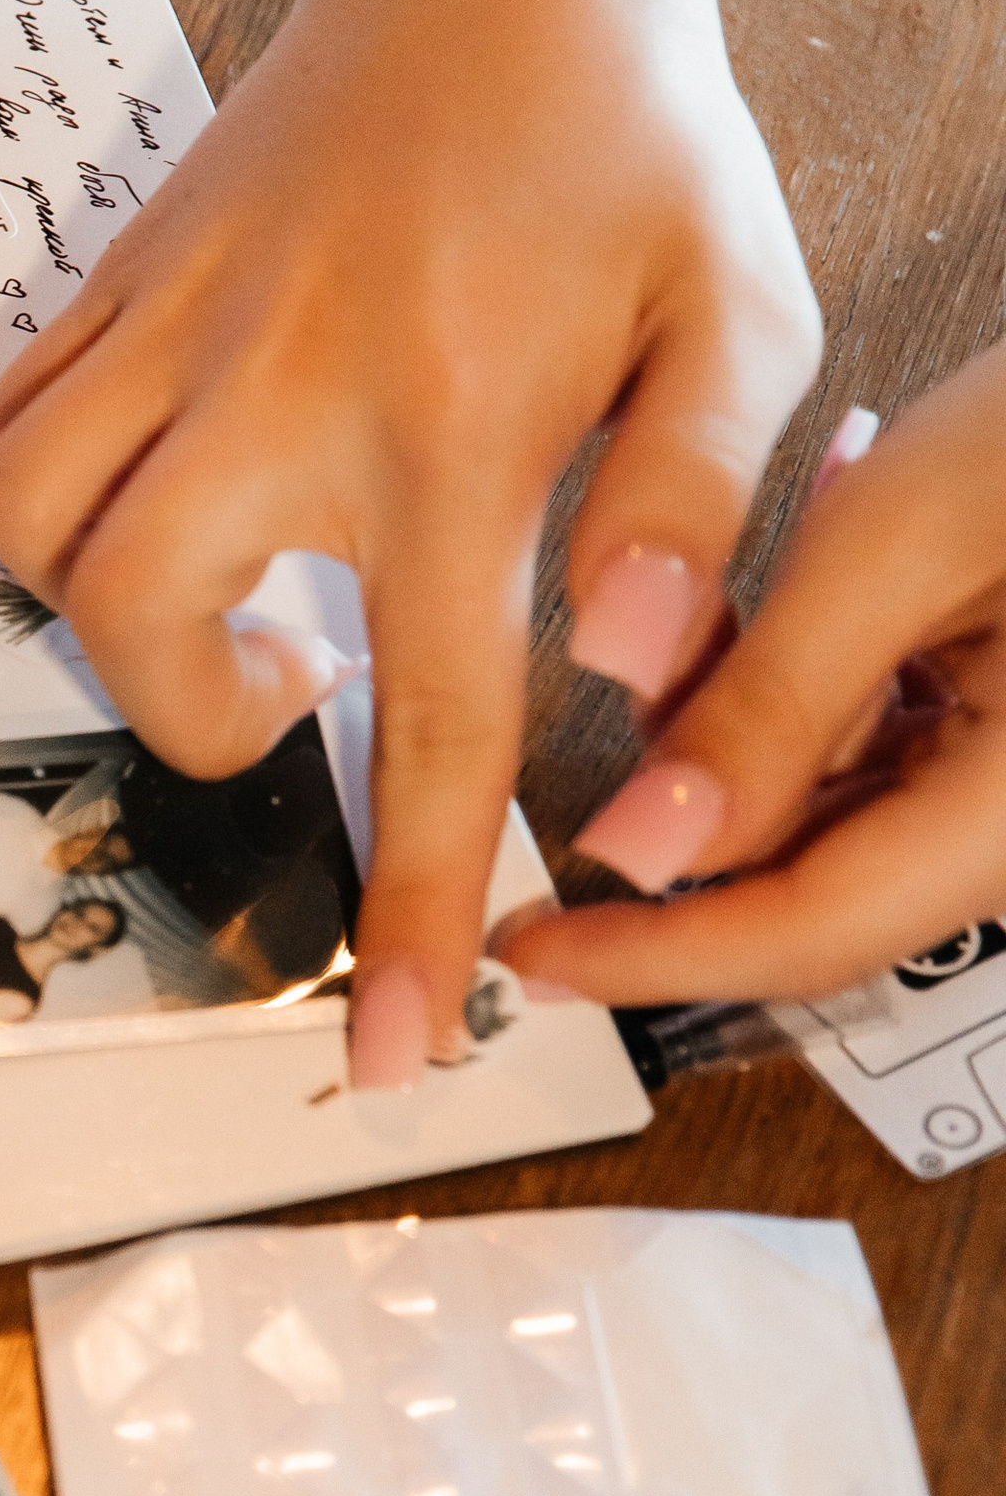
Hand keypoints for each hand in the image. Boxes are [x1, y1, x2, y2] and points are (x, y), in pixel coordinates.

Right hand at [0, 0, 818, 1080]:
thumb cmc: (627, 144)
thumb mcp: (741, 313)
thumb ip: (704, 501)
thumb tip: (624, 669)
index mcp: (455, 423)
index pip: (423, 721)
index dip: (403, 907)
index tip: (385, 1048)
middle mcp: (283, 382)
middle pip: (135, 624)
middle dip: (193, 711)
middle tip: (287, 673)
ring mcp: (176, 323)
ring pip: (24, 523)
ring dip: (91, 601)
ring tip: (203, 580)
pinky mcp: (114, 275)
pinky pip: (1, 422)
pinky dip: (35, 493)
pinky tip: (149, 486)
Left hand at [497, 351, 1005, 1005]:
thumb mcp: (901, 540)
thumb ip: (768, 704)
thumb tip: (643, 847)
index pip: (814, 930)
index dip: (655, 955)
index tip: (536, 953)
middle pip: (823, 898)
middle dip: (689, 852)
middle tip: (565, 820)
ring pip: (836, 835)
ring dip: (735, 772)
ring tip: (692, 652)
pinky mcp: (1003, 739)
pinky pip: (878, 771)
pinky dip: (795, 724)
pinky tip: (761, 644)